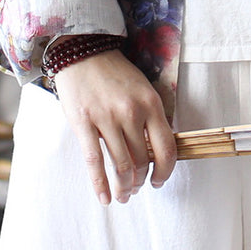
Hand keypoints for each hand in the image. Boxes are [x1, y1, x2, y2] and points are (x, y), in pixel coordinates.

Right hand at [54, 48, 176, 205]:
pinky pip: (95, 161)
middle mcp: (131, 112)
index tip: (160, 180)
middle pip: (142, 160)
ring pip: (121, 165)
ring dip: (124, 187)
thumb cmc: (114, 73)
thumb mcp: (142, 89)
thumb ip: (150, 117)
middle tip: (137, 188)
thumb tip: (155, 152)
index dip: (165, 171)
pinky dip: (100, 185)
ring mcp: (107, 118)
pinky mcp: (84, 123)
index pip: (166, 148)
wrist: (83, 52)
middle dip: (141, 181)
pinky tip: (105, 198)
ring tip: (124, 195)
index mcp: (150, 103)